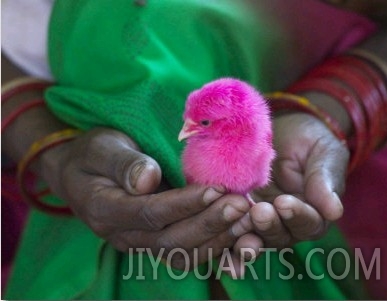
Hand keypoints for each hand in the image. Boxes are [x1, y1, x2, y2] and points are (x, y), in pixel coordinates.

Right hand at [39, 127, 250, 268]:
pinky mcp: (154, 241)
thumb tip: (147, 180)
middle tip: (241, 205)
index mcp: (104, 209)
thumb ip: (122, 163)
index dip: (185, 204)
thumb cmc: (93, 153)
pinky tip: (239, 235)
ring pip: (182, 253)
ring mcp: (138, 242)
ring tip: (247, 220)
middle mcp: (122, 234)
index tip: (217, 189)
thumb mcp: (101, 148)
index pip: (150, 213)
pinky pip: (186, 253)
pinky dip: (215, 248)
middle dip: (209, 223)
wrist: (82, 173)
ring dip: (218, 240)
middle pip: (170, 240)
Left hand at [231, 113, 348, 269]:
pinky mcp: (235, 210)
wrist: (282, 130)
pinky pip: (228, 226)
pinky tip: (213, 236)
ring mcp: (258, 219)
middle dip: (268, 226)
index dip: (297, 215)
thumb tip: (334, 211)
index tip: (284, 202)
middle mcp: (285, 224)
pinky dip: (222, 235)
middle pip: (278, 235)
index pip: (308, 223)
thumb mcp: (324, 155)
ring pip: (252, 236)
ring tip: (236, 225)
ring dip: (243, 236)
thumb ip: (326, 181)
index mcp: (312, 214)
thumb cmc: (309, 142)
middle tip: (259, 213)